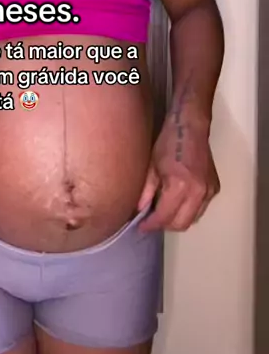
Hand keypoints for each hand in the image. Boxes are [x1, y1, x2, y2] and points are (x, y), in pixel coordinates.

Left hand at [137, 113, 219, 231]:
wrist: (190, 127)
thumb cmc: (168, 143)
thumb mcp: (151, 166)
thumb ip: (146, 191)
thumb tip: (139, 211)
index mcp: (179, 186)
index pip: (165, 217)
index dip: (151, 225)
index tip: (142, 226)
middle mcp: (197, 192)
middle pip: (181, 224)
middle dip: (165, 225)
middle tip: (151, 220)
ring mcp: (209, 191)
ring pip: (193, 219)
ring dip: (178, 220)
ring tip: (164, 211)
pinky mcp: (214, 188)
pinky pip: (201, 209)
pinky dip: (189, 211)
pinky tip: (178, 202)